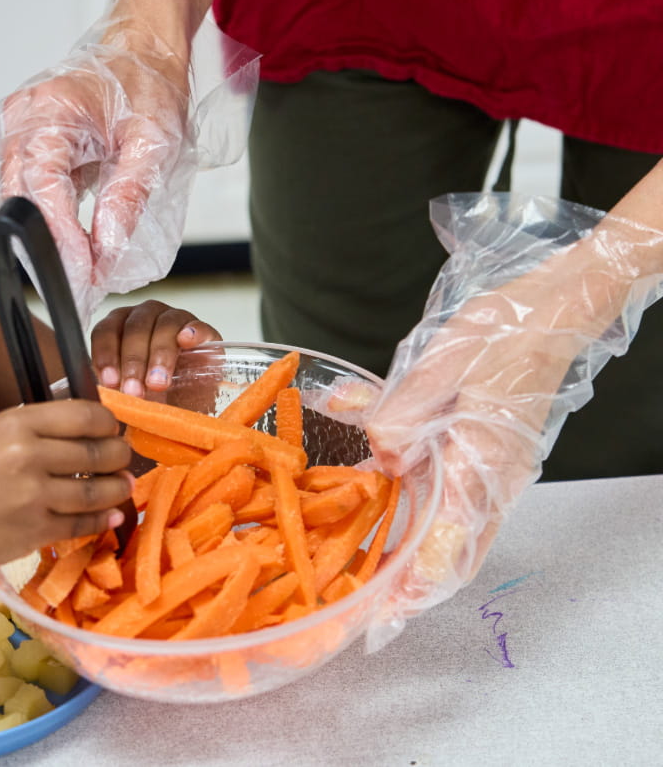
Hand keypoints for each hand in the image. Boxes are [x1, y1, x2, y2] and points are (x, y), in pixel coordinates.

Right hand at [0, 37, 189, 321]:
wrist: (140, 46)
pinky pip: (23, 191)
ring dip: (45, 239)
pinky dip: (46, 220)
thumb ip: (129, 195)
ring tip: (81, 271)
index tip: (84, 274)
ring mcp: (14, 130)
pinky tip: (73, 242)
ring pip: (15, 202)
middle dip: (50, 250)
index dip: (61, 239)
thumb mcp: (154, 140)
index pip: (43, 189)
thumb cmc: (148, 80)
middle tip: (84, 288)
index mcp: (50, 110)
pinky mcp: (20, 142)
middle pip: (19, 201)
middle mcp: (20, 119)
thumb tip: (107, 249)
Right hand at [0, 400, 132, 569]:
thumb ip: (37, 431)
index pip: (86, 415)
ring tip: (123, 486)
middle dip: (120, 456)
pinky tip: (110, 516)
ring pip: (98, 491)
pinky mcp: (33, 531)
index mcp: (17, 423)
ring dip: (118, 489)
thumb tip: (88, 433)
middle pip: (100, 452)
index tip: (111, 430)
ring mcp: (33, 496)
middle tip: (123, 459)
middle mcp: (29, 455)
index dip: (109, 423)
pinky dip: (102, 520)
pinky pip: (82, 524)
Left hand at [89, 299, 219, 395]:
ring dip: (159, 354)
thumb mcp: (127, 393)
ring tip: (157, 382)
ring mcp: (174, 319)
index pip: (106, 331)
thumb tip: (101, 402)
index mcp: (119, 327)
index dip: (106, 354)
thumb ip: (113, 390)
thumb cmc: (151, 394)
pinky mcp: (203, 331)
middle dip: (133, 362)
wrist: (185, 401)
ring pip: (163, 325)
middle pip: (134, 328)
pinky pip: (197, 325)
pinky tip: (186, 342)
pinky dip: (192, 332)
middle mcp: (144, 317)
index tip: (109, 381)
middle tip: (134, 390)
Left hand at [360, 195, 662, 647]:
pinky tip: (385, 515)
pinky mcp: (486, 456)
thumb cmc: (504, 330)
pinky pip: (454, 502)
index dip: (417, 583)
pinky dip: (423, 522)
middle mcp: (493, 477)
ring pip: (453, 533)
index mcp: (484, 460)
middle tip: (373, 619)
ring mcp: (494, 470)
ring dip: (416, 560)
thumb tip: (379, 450)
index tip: (387, 613)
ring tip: (375, 583)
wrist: (554, 308)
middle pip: (453, 553)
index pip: (451, 542)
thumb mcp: (442, 361)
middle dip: (412, 588)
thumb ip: (404, 410)